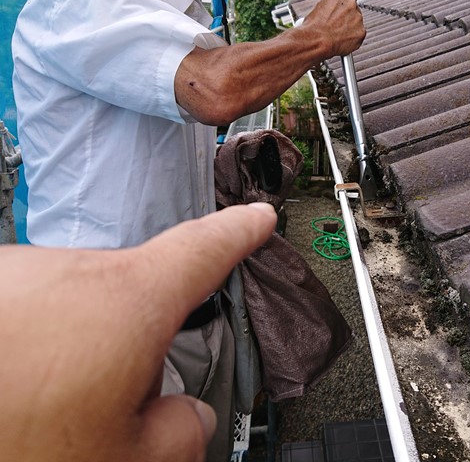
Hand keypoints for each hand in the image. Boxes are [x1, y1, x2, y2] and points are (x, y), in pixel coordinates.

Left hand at [0, 203, 275, 461]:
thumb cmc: (8, 443)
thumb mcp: (121, 456)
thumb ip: (179, 431)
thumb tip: (189, 419)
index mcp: (127, 302)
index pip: (204, 249)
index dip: (238, 232)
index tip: (256, 219)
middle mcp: (70, 273)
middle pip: (131, 293)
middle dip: (131, 340)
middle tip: (108, 404)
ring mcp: (17, 275)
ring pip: (72, 301)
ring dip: (72, 343)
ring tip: (46, 404)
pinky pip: (25, 305)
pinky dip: (29, 339)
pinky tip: (15, 384)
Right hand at [303, 0, 365, 57]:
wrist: (316, 41)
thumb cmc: (314, 27)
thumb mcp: (319, 7)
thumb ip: (332, 4)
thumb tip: (334, 7)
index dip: (346, 3)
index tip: (344, 7)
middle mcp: (352, 5)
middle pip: (354, 9)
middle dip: (348, 17)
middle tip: (338, 24)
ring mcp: (358, 19)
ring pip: (357, 23)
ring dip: (350, 27)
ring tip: (336, 34)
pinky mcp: (361, 32)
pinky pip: (359, 35)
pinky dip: (352, 38)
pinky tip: (341, 40)